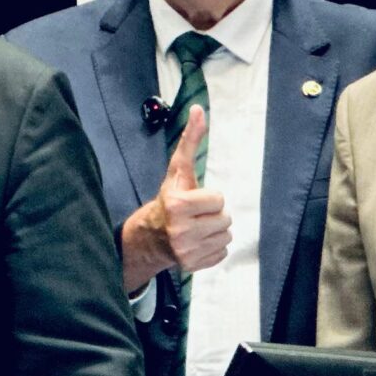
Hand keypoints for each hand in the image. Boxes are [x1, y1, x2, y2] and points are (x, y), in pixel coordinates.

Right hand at [118, 106, 230, 293]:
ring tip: (197, 228)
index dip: (209, 198)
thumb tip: (199, 110)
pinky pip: (222, 252)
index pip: (219, 199)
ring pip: (226, 236)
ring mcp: (186, 251)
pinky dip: (213, 247)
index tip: (193, 201)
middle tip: (195, 215)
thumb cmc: (168, 200)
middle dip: (213, 214)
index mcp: (177, 205)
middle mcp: (180, 231)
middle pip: (225, 218)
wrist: (150, 236)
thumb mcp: (178, 171)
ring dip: (215, 230)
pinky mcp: (193, 266)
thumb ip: (190, 141)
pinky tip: (198, 241)